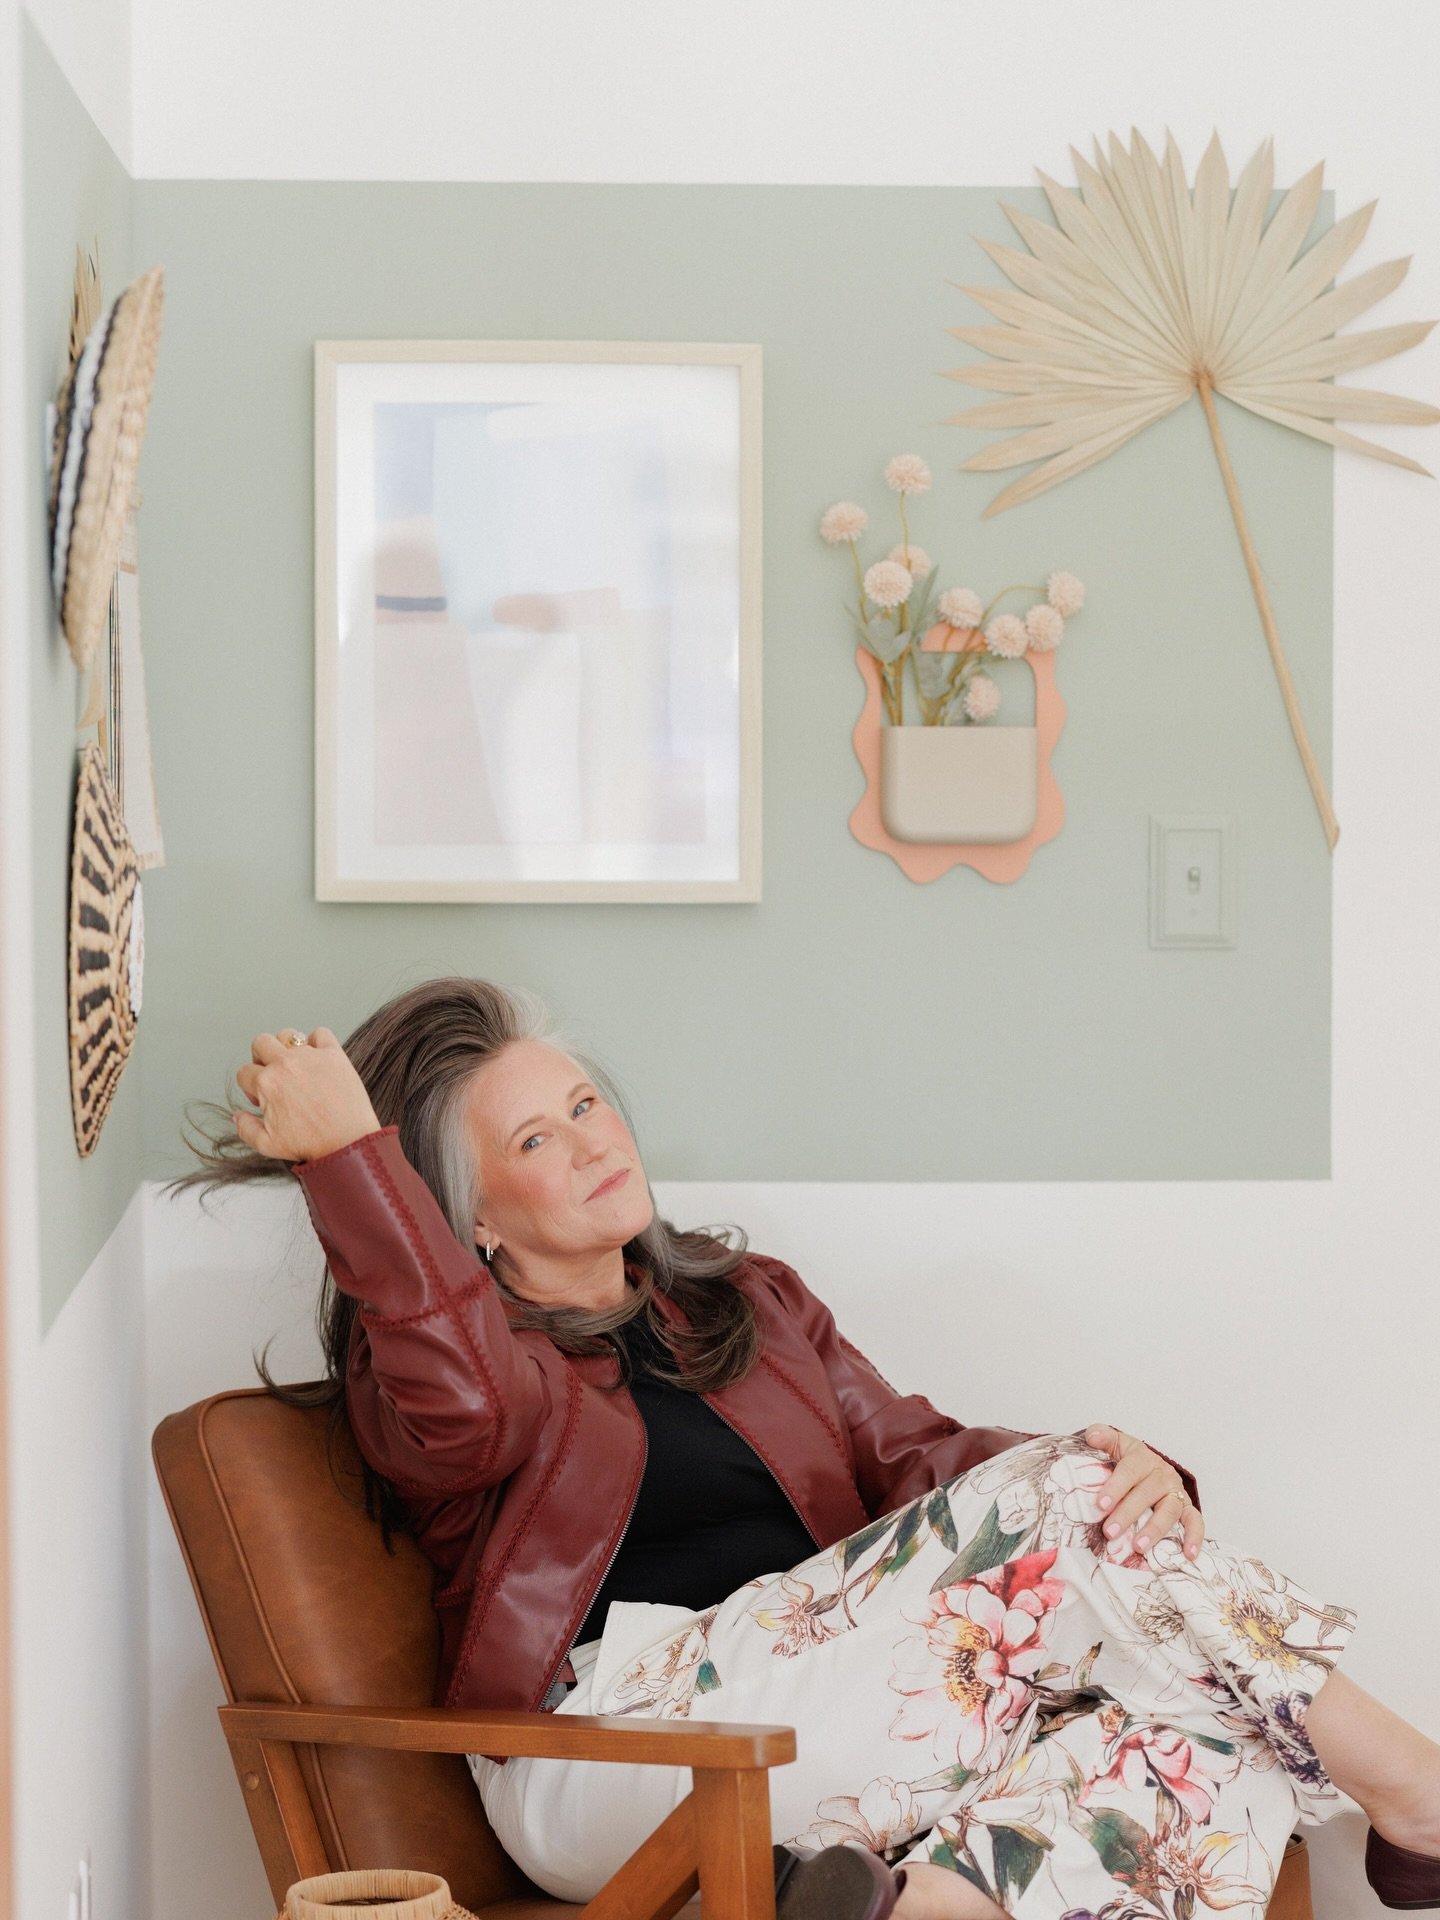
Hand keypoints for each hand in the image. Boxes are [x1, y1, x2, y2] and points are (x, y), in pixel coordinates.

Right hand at [232, 1027, 382, 1163]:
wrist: (348, 1142)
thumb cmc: (311, 1144)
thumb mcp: (267, 1145)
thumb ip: (245, 1129)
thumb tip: (237, 1115)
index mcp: (267, 1083)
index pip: (244, 1072)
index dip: (250, 1088)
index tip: (264, 1100)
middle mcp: (286, 1064)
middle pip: (260, 1043)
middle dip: (261, 1058)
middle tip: (274, 1076)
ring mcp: (311, 1056)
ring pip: (287, 1034)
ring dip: (286, 1047)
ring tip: (294, 1067)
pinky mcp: (334, 1054)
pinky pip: (320, 1033)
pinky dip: (317, 1042)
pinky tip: (318, 1060)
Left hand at [1084, 1423, 1203, 1560]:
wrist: (1148, 1465)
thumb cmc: (1129, 1460)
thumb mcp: (1115, 1444)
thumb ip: (1102, 1436)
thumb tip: (1092, 1437)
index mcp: (1142, 1458)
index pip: (1129, 1471)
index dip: (1115, 1487)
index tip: (1101, 1504)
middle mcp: (1162, 1474)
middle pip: (1146, 1494)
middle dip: (1127, 1514)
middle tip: (1110, 1532)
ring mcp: (1176, 1491)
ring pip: (1169, 1510)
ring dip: (1154, 1529)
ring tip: (1138, 1547)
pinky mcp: (1187, 1507)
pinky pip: (1195, 1521)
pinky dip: (1194, 1537)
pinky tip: (1188, 1553)